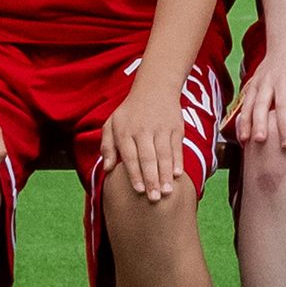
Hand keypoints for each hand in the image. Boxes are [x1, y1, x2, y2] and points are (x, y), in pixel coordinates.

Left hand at [104, 65, 188, 205]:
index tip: (138, 191)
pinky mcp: (176, 127)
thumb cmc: (130, 111)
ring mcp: (161, 128)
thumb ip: (107, 146)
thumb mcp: (112, 124)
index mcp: (125, 131)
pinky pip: (177, 147)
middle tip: (155, 198)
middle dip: (152, 179)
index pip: (130, 156)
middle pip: (148, 158)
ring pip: (164, 155)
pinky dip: (178, 161)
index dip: (134, 174)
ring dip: (166, 174)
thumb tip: (107, 169)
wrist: (155, 88)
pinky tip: (178, 175)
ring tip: (168, 191)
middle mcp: (143, 130)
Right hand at [234, 39, 285, 159]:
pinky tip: (243, 137)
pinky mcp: (253, 83)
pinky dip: (243, 119)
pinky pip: (246, 102)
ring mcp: (265, 81)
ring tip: (259, 141)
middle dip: (283, 126)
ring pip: (259, 103)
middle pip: (282, 105)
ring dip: (258, 123)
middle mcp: (283, 79)